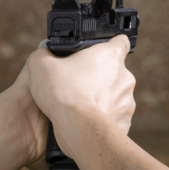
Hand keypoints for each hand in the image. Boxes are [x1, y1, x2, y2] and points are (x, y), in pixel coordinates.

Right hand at [25, 35, 135, 165]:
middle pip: (114, 72)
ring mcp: (127, 101)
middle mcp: (125, 77)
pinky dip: (103, 118)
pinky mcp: (125, 122)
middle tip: (79, 83)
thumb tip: (44, 54)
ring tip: (82, 105)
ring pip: (115, 96)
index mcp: (111, 56)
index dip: (110, 45)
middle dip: (99, 77)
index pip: (120, 41)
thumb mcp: (41, 65)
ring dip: (102, 99)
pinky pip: (114, 117)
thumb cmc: (63, 93)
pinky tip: (87, 121)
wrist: (76, 128)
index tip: (99, 52)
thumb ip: (44, 54)